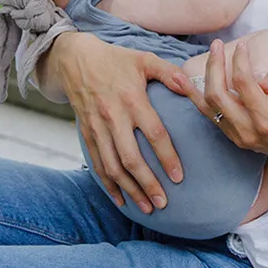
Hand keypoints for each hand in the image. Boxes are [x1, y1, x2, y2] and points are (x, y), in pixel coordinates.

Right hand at [49, 31, 191, 213]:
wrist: (76, 59)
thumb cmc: (116, 60)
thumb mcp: (144, 59)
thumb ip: (169, 73)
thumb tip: (191, 86)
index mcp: (132, 99)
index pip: (153, 133)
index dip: (167, 156)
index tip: (178, 177)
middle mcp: (114, 116)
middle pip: (131, 157)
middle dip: (148, 183)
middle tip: (163, 203)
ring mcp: (98, 127)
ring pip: (113, 166)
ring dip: (129, 189)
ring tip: (146, 207)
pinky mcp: (87, 133)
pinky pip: (97, 164)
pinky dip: (108, 184)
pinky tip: (120, 199)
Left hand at [184, 39, 267, 174]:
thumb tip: (258, 74)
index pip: (244, 83)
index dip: (240, 60)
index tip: (243, 45)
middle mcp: (248, 131)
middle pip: (218, 94)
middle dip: (214, 66)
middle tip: (216, 45)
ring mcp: (240, 137)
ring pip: (208, 109)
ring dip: (194, 86)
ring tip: (180, 69)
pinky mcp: (237, 138)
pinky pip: (211, 118)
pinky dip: (197, 101)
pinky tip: (186, 88)